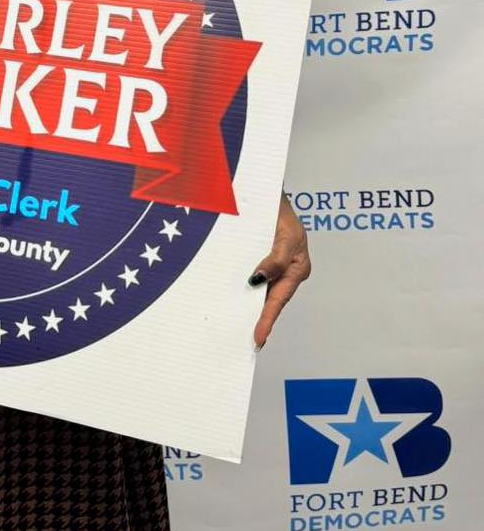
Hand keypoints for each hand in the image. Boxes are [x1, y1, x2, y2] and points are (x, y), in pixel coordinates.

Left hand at [249, 194, 309, 347]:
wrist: (266, 188)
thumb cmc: (280, 208)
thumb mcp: (285, 233)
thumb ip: (277, 258)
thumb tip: (259, 280)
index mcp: (298, 268)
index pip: (279, 299)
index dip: (267, 319)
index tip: (258, 337)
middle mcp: (287, 270)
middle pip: (271, 300)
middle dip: (260, 320)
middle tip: (247, 342)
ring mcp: (274, 265)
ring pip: (260, 291)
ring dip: (249, 306)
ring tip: (238, 328)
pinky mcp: (261, 259)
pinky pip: (253, 278)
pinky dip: (243, 290)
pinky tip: (233, 299)